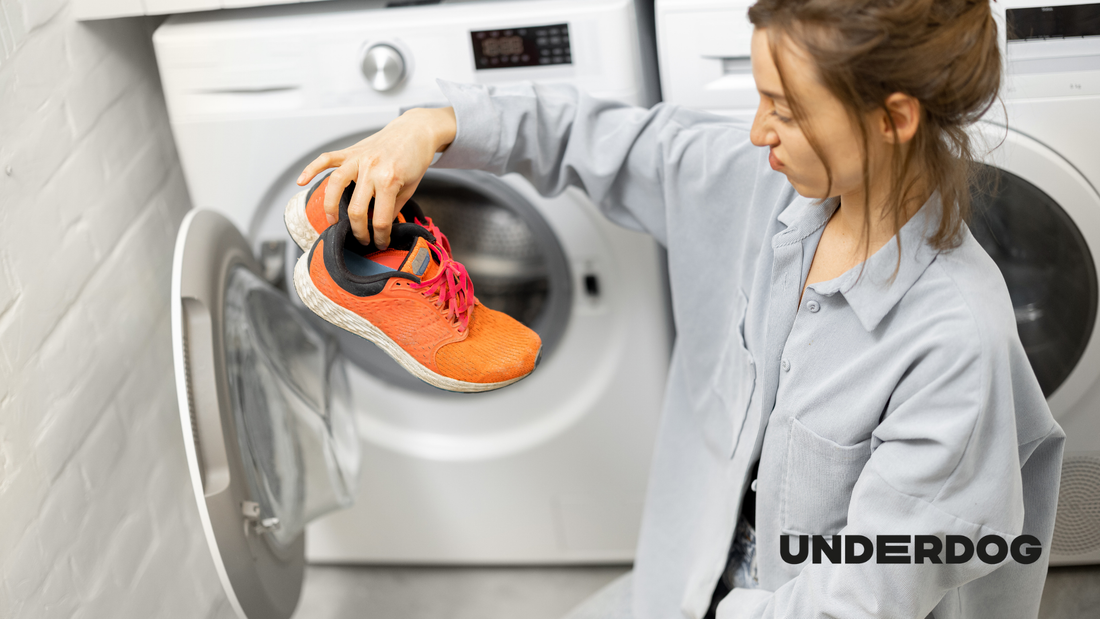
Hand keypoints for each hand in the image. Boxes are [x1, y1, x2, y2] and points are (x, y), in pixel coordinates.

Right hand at [297, 107, 456, 247]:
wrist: (415, 131)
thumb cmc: (414, 159)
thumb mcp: (409, 188)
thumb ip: (392, 207)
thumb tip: (378, 225)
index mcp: (389, 180)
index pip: (380, 219)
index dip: (381, 236)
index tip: (381, 242)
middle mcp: (371, 168)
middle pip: (356, 208)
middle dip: (358, 230)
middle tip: (362, 239)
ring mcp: (358, 158)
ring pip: (336, 184)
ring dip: (331, 207)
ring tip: (332, 221)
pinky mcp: (351, 150)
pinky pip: (327, 159)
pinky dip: (311, 169)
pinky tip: (301, 181)